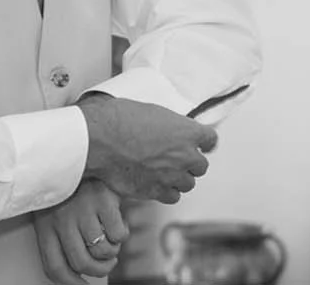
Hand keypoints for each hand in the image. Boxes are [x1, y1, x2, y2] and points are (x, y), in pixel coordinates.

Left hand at [31, 179, 128, 284]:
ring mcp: (83, 211)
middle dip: (100, 270)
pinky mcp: (104, 201)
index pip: (55, 267)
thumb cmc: (68, 190)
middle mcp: (62, 221)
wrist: (79, 155)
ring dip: (112, 251)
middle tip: (107, 264)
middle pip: (82, 263)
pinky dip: (122, 234)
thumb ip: (63, 239)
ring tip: (111, 240)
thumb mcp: (55, 213)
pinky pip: (119, 234)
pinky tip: (118, 222)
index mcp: (46, 227)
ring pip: (103, 251)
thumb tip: (82, 271)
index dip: (72, 284)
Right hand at [78, 94, 216, 203]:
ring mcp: (172, 176)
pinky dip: (166, 192)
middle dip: (190, 163)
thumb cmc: (120, 119)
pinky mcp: (155, 191)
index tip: (201, 145)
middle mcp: (185, 155)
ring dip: (179, 179)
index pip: (211, 140)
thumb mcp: (152, 111)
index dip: (204, 143)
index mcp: (188, 132)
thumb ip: (169, 125)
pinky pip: (172, 197)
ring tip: (165, 174)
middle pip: (201, 166)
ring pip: (188, 184)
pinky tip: (157, 186)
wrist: (99, 140)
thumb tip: (169, 130)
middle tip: (176, 160)